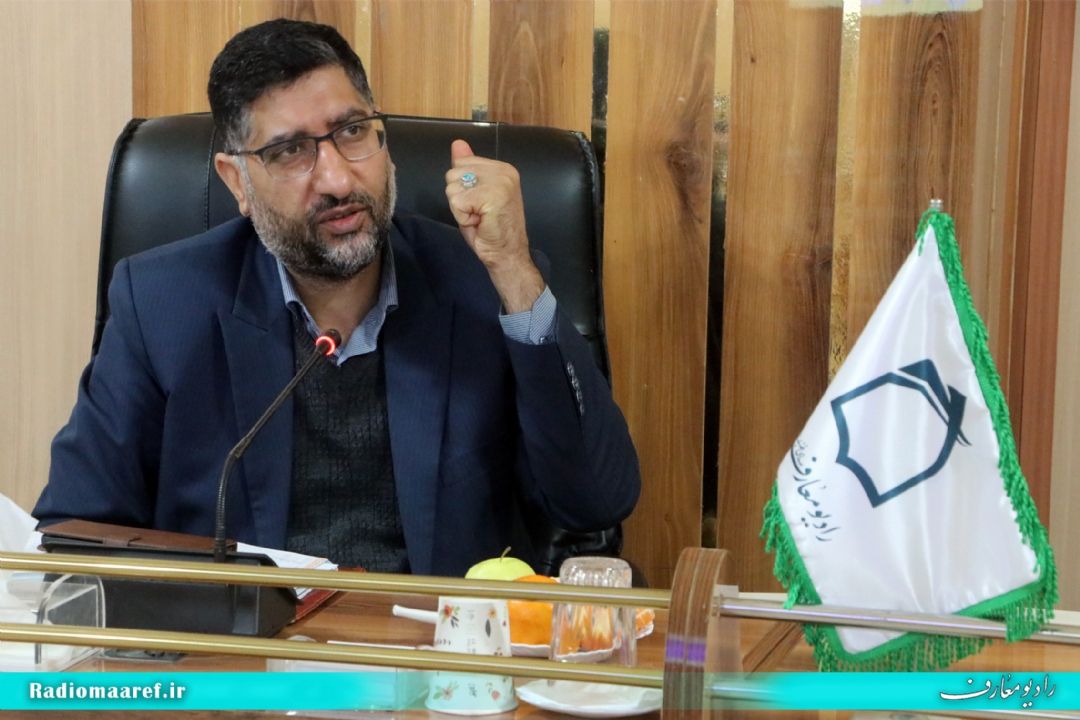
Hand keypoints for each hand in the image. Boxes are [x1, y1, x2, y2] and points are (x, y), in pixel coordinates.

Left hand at [445, 139, 543, 312]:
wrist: (507, 254)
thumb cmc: (492, 230)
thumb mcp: (475, 193)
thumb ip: (467, 168)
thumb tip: (457, 144)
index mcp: (502, 168)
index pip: (461, 163)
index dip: (462, 187)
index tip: (479, 204)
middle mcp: (504, 171)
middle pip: (453, 173)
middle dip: (459, 198)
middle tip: (478, 213)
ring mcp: (500, 182)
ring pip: (453, 188)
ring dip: (460, 208)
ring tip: (479, 217)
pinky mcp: (492, 196)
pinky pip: (457, 202)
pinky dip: (462, 217)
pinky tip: (479, 222)